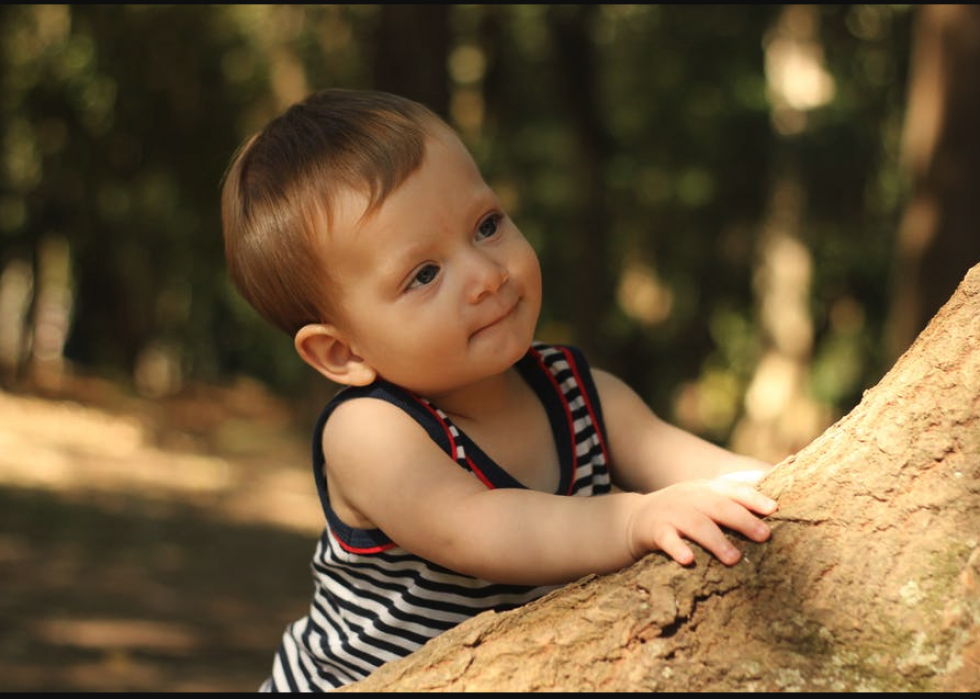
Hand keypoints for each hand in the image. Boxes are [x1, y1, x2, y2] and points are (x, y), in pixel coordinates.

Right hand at [626, 478, 777, 566]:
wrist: (636, 518)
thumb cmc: (684, 511)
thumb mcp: (707, 497)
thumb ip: (737, 493)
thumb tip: (777, 487)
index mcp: (707, 489)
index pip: (733, 489)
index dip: (753, 497)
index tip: (774, 508)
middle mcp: (691, 497)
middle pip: (719, 506)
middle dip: (742, 520)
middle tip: (764, 536)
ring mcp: (672, 513)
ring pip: (696, 524)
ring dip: (716, 540)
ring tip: (734, 559)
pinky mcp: (654, 530)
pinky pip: (666, 539)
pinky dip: (677, 547)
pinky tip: (688, 560)